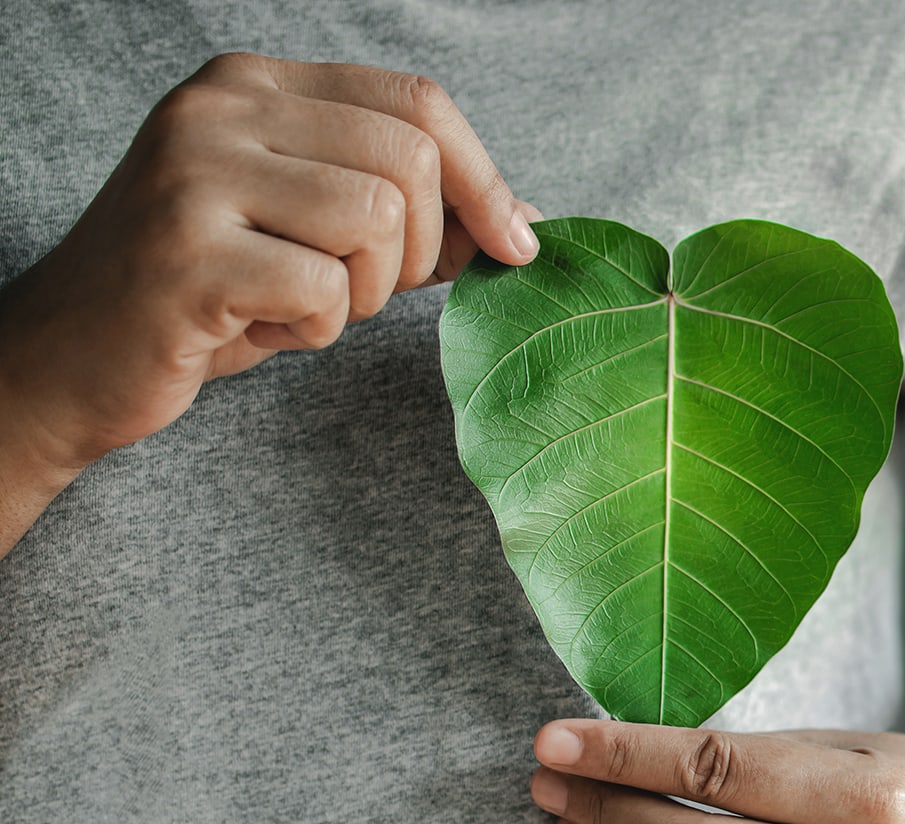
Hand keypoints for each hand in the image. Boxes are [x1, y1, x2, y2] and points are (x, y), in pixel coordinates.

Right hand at [0, 51, 538, 469]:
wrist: (77, 357)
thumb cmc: (216, 295)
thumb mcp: (323, 240)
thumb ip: (420, 220)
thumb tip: (529, 224)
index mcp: (258, 85)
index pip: (417, 102)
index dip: (484, 179)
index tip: (515, 244)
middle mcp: (221, 108)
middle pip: (408, 160)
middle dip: (415, 250)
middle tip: (360, 290)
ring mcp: (195, 172)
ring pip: (374, 221)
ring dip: (363, 292)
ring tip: (302, 305)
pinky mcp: (186, 251)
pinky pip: (324, 289)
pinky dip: (317, 329)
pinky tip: (262, 327)